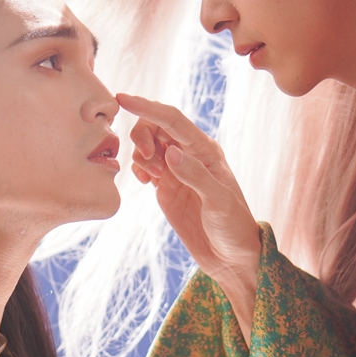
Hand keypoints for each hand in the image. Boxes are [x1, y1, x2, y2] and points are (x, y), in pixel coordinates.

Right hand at [117, 93, 260, 341]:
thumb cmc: (233, 227)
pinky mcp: (166, 187)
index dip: (147, 107)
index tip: (122, 99)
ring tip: (152, 178)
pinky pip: (144, 165)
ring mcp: (176, 170)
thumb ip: (195, 175)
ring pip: (148, 144)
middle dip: (143, 135)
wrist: (230, 257)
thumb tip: (170, 151)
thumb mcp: (218, 202)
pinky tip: (146, 182)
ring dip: (141, 153)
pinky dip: (138, 167)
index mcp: (206, 150)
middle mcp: (190, 154)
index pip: (172, 119)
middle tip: (146, 160)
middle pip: (156, 125)